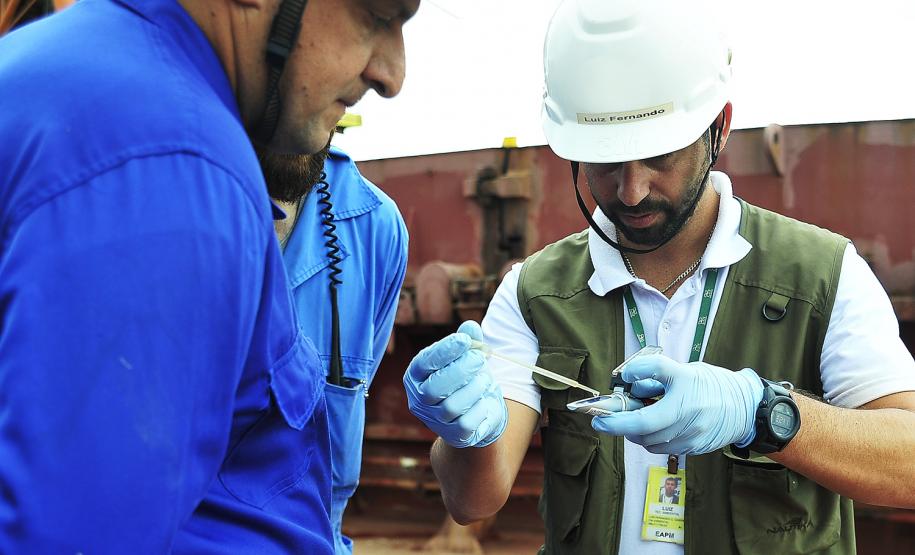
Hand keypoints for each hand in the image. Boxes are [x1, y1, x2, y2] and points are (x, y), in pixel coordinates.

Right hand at [403, 321, 507, 447]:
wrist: (477, 412)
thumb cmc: (467, 378)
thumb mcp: (467, 356)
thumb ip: (468, 341)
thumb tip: (471, 326)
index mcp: (416, 375)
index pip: (425, 363)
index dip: (444, 350)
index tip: (465, 340)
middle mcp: (419, 399)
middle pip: (435, 387)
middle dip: (461, 370)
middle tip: (480, 359)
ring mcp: (434, 420)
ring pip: (452, 406)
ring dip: (474, 388)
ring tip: (485, 380)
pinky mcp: (453, 435)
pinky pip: (467, 423)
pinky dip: (481, 408)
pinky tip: (485, 400)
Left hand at [591, 354, 763, 454]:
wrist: (746, 405)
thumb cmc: (711, 383)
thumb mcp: (681, 368)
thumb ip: (653, 370)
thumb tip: (627, 377)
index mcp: (683, 402)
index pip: (641, 420)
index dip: (616, 423)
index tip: (598, 420)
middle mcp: (687, 424)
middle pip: (643, 434)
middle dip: (624, 426)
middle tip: (615, 414)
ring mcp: (691, 440)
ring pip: (651, 444)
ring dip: (638, 432)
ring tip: (642, 414)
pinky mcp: (694, 450)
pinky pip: (664, 448)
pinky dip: (653, 438)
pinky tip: (658, 423)